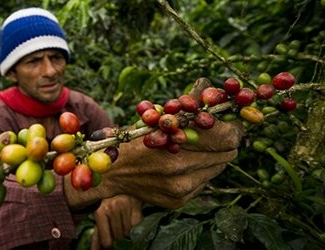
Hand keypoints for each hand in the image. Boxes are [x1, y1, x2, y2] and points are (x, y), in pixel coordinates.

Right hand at [65, 113, 243, 209]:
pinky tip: (184, 164)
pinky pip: (204, 182)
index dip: (233, 128)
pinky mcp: (179, 200)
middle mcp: (180, 172)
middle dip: (224, 142)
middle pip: (226, 155)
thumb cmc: (136, 139)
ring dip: (212, 157)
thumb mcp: (158, 117)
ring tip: (197, 149)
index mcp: (175, 146)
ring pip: (217, 168)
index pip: (225, 139)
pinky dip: (200, 171)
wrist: (114, 172)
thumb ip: (186, 104)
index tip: (233, 121)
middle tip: (217, 133)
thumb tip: (213, 89)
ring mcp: (181, 189)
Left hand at [91, 195, 142, 249]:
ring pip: (128, 232)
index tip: (111, 245)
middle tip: (118, 232)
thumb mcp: (101, 219)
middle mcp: (111, 207)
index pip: (106, 241)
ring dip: (127, 233)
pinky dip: (135, 227)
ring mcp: (124, 205)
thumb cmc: (109, 205)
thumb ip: (97, 237)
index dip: (110, 246)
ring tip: (124, 224)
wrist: (121, 188)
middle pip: (118, 237)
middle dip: (119, 239)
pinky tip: (131, 220)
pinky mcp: (135, 204)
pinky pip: (137, 225)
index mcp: (99, 212)